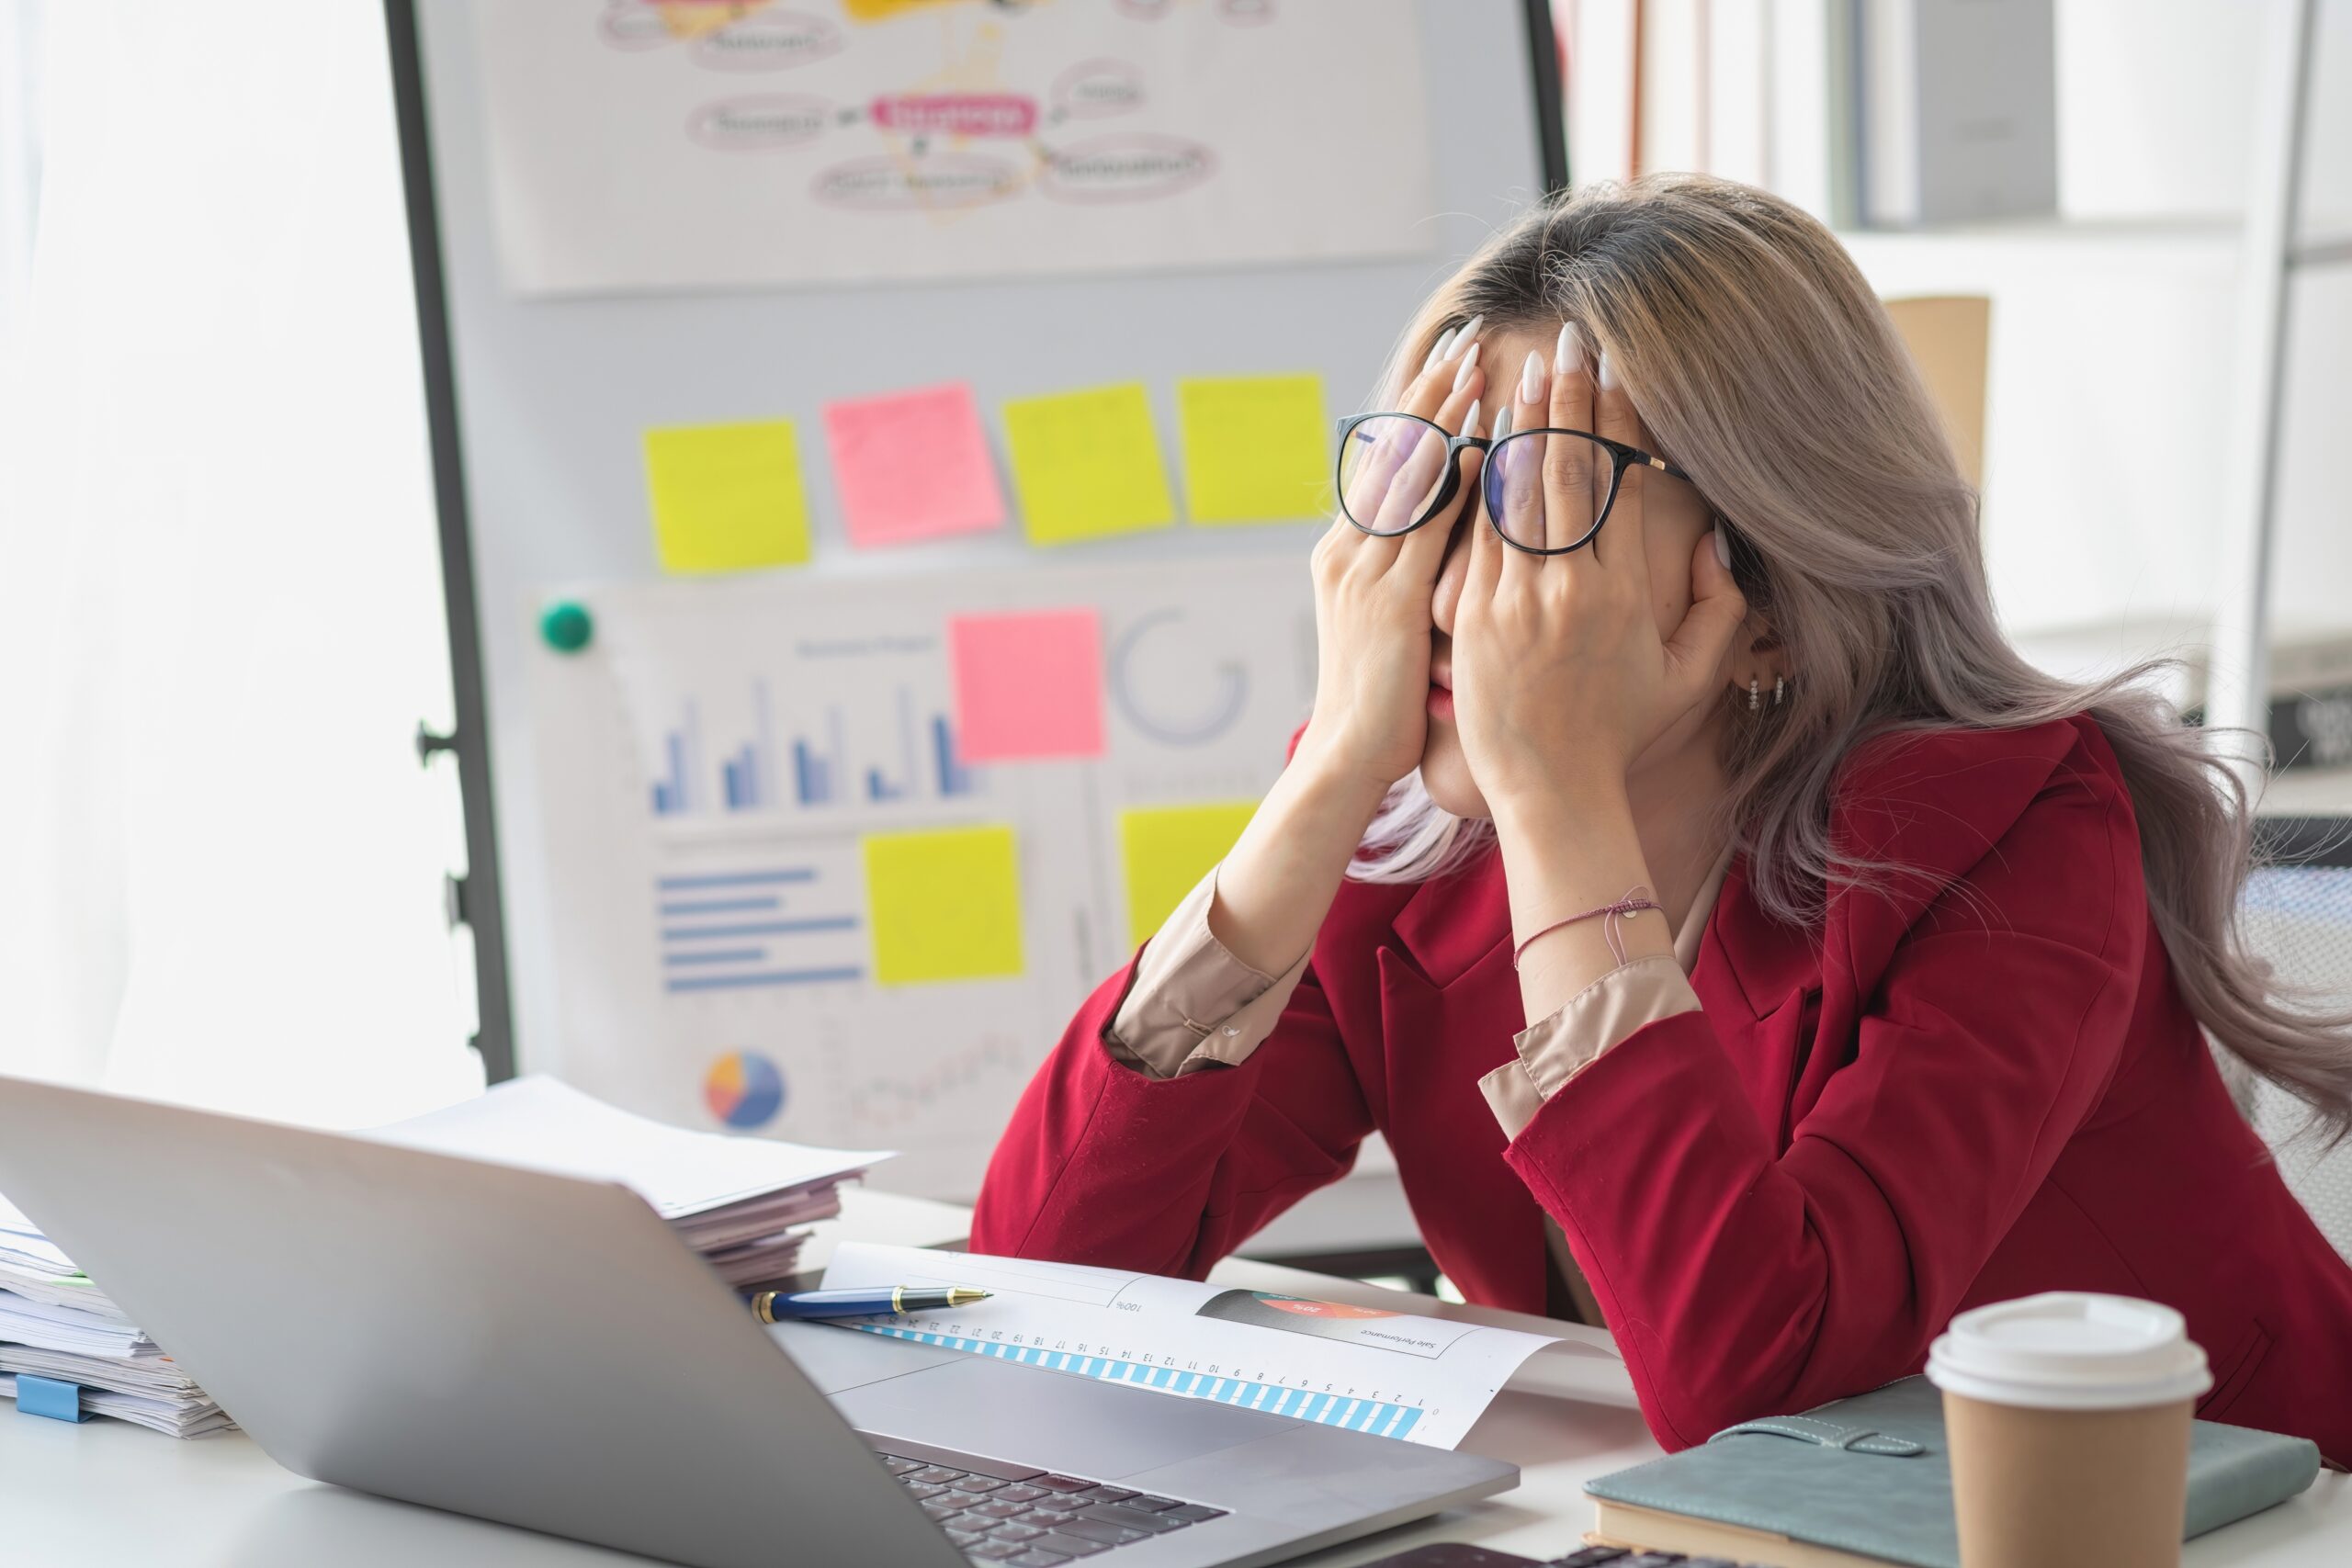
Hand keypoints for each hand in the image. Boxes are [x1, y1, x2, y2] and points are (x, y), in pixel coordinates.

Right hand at [1294, 333, 1488, 796]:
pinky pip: (1423, 532)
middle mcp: (1349, 550)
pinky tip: (1479, 447)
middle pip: (1392, 451)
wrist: (1346, 757)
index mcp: (1348, 552)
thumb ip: (1416, 570)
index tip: (1453, 358)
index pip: (1387, 459)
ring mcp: (1364, 573)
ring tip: (1476, 365)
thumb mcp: (1392, 622)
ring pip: (1406, 478)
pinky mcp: (1386, 603)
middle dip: (1431, 390)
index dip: (1419, 406)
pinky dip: (1450, 485)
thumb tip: (1457, 525)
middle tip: (1466, 334)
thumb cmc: (1381, 700)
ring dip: (1443, 418)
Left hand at [1450, 334, 1746, 814]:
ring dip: (1518, 423)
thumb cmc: (1620, 734)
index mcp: (1620, 594)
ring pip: (1514, 492)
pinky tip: (1472, 435)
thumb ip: (1719, 608)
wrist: (1550, 790)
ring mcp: (1512, 600)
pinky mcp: (1469, 615)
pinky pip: (1470, 534)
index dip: (1615, 422)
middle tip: (1568, 341)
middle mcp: (1566, 588)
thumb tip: (1713, 539)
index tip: (1616, 371)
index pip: (1617, 485)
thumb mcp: (1689, 677)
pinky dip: (1472, 481)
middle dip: (1568, 398)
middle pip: (1566, 472)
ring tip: (1521, 368)